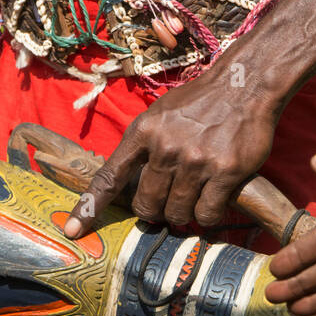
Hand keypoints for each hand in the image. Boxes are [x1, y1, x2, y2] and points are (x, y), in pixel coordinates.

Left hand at [64, 58, 278, 237]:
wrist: (244, 84)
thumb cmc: (198, 102)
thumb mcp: (159, 114)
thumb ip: (141, 145)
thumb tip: (125, 181)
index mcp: (143, 131)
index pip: (109, 177)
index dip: (88, 208)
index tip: (72, 231)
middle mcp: (166, 147)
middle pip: (146, 206)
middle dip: (154, 211)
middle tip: (167, 201)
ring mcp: (196, 160)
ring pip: (176, 213)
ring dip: (183, 213)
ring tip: (193, 195)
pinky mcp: (225, 172)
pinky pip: (206, 214)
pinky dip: (207, 214)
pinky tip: (213, 198)